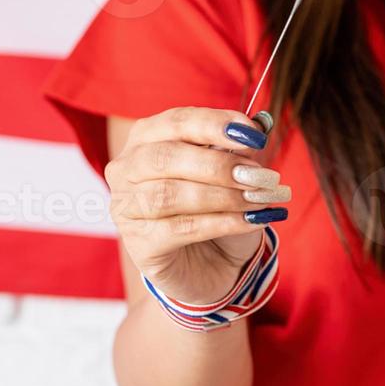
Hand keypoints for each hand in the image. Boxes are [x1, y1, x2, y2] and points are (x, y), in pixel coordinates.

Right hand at [104, 107, 290, 305]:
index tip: (254, 135)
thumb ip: (238, 149)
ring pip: (170, 194)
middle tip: (257, 175)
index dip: (215, 125)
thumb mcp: (233, 172)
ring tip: (257, 200)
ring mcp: (127, 208)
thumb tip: (255, 131)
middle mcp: (128, 168)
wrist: (215, 264)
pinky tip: (250, 221)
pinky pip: (181, 228)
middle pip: (165, 157)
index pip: (177, 121)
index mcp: (148, 137)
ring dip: (222, 195)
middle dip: (217, 164)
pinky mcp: (139, 245)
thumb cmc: (219, 206)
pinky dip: (222, 222)